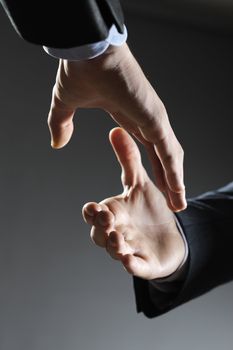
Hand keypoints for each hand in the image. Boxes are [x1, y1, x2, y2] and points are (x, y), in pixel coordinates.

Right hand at [48, 43, 185, 210]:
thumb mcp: (66, 105)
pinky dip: (173, 173)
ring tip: (178, 203)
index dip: (153, 166)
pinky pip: (168, 152)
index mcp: (130, 117)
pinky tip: (178, 190)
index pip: (147, 148)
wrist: (87, 51)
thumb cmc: (80, 72)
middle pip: (162, 157)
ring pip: (169, 158)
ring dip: (175, 182)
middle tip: (173, 200)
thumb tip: (57, 143)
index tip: (153, 183)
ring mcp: (153, 120)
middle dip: (168, 179)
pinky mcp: (154, 119)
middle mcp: (146, 120)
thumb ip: (62, 124)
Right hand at [82, 128, 184, 279]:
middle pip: (99, 234)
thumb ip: (128, 159)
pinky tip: (131, 260)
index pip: (95, 214)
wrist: (170, 235)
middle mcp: (117, 232)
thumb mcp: (140, 183)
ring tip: (119, 240)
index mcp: (114, 213)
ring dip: (114, 246)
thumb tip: (116, 130)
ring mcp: (129, 249)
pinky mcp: (144, 264)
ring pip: (115, 251)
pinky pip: (135, 267)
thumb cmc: (150, 210)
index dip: (92, 212)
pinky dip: (132, 266)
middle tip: (107, 219)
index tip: (92, 207)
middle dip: (101, 228)